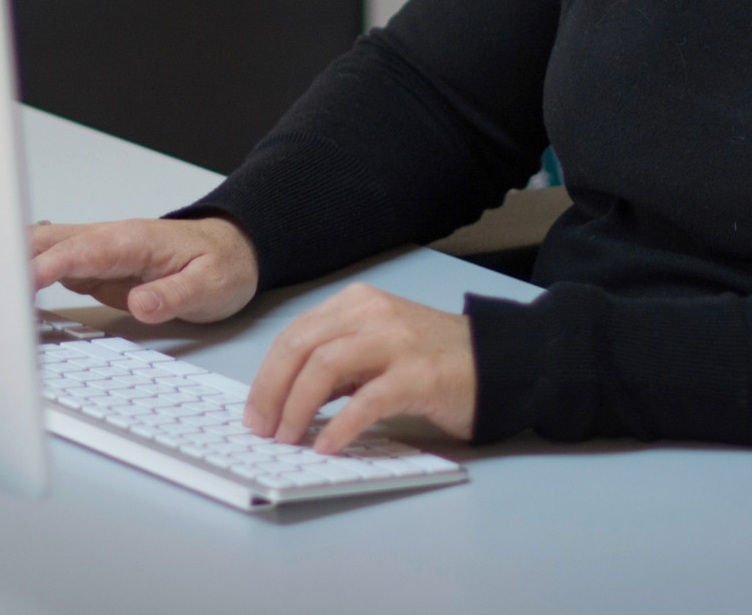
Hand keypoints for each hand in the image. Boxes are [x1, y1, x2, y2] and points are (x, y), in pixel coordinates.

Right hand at [30, 216, 258, 324]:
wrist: (232, 251)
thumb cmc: (221, 265)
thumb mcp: (210, 286)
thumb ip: (173, 296)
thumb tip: (141, 305)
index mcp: (133, 240)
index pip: (81, 250)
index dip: (49, 265)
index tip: (23, 282)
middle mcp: (108, 240)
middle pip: (50, 240)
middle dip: (12, 256)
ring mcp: (97, 252)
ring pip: (43, 248)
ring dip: (11, 261)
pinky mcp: (93, 267)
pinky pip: (51, 266)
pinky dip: (23, 273)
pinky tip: (4, 290)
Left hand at [245, 282, 475, 454]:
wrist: (498, 363)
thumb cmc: (433, 360)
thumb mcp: (376, 347)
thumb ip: (337, 363)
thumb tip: (284, 399)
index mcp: (357, 304)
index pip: (294, 334)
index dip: (265, 375)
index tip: (254, 411)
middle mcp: (373, 315)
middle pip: (300, 347)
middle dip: (270, 392)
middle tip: (261, 430)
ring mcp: (397, 342)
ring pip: (324, 368)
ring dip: (297, 409)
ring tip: (289, 440)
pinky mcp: (419, 376)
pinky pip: (367, 401)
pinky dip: (339, 426)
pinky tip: (327, 446)